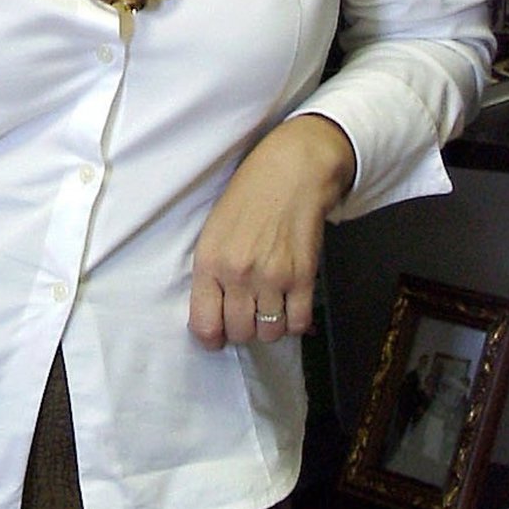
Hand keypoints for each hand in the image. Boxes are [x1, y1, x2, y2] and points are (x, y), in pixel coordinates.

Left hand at [188, 115, 354, 350]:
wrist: (290, 172)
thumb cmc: (248, 198)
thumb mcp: (213, 232)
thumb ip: (210, 274)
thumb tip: (214, 317)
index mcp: (209, 261)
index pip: (204, 325)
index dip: (211, 337)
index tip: (218, 332)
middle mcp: (239, 273)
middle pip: (239, 333)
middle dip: (243, 329)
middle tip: (248, 311)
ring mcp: (273, 276)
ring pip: (269, 332)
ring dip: (269, 325)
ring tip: (269, 304)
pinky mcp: (303, 275)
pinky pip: (298, 322)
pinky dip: (295, 321)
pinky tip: (290, 303)